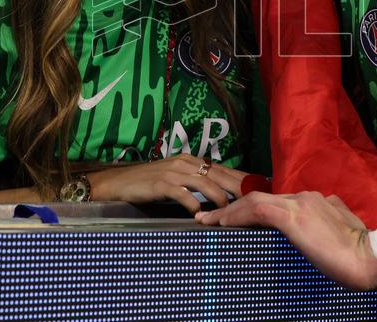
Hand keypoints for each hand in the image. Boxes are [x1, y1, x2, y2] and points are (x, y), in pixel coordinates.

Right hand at [89, 154, 247, 213]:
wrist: (118, 182)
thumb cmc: (148, 183)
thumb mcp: (175, 178)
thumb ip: (194, 182)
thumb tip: (218, 194)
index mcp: (191, 160)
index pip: (222, 168)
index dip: (240, 177)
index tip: (257, 187)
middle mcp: (185, 163)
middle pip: (219, 174)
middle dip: (238, 187)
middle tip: (253, 200)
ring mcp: (173, 172)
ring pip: (205, 183)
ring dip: (220, 198)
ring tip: (230, 211)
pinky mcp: (161, 184)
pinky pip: (183, 194)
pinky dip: (194, 204)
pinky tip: (200, 215)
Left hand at [196, 191, 376, 289]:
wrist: (372, 255)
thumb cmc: (360, 252)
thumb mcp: (340, 232)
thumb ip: (326, 222)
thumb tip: (314, 229)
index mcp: (316, 201)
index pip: (276, 201)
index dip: (252, 207)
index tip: (235, 216)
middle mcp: (304, 197)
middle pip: (260, 197)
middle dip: (234, 207)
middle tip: (211, 217)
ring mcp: (299, 203)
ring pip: (254, 201)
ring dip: (229, 211)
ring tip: (208, 220)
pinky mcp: (293, 215)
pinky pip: (257, 210)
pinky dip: (236, 215)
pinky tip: (220, 222)